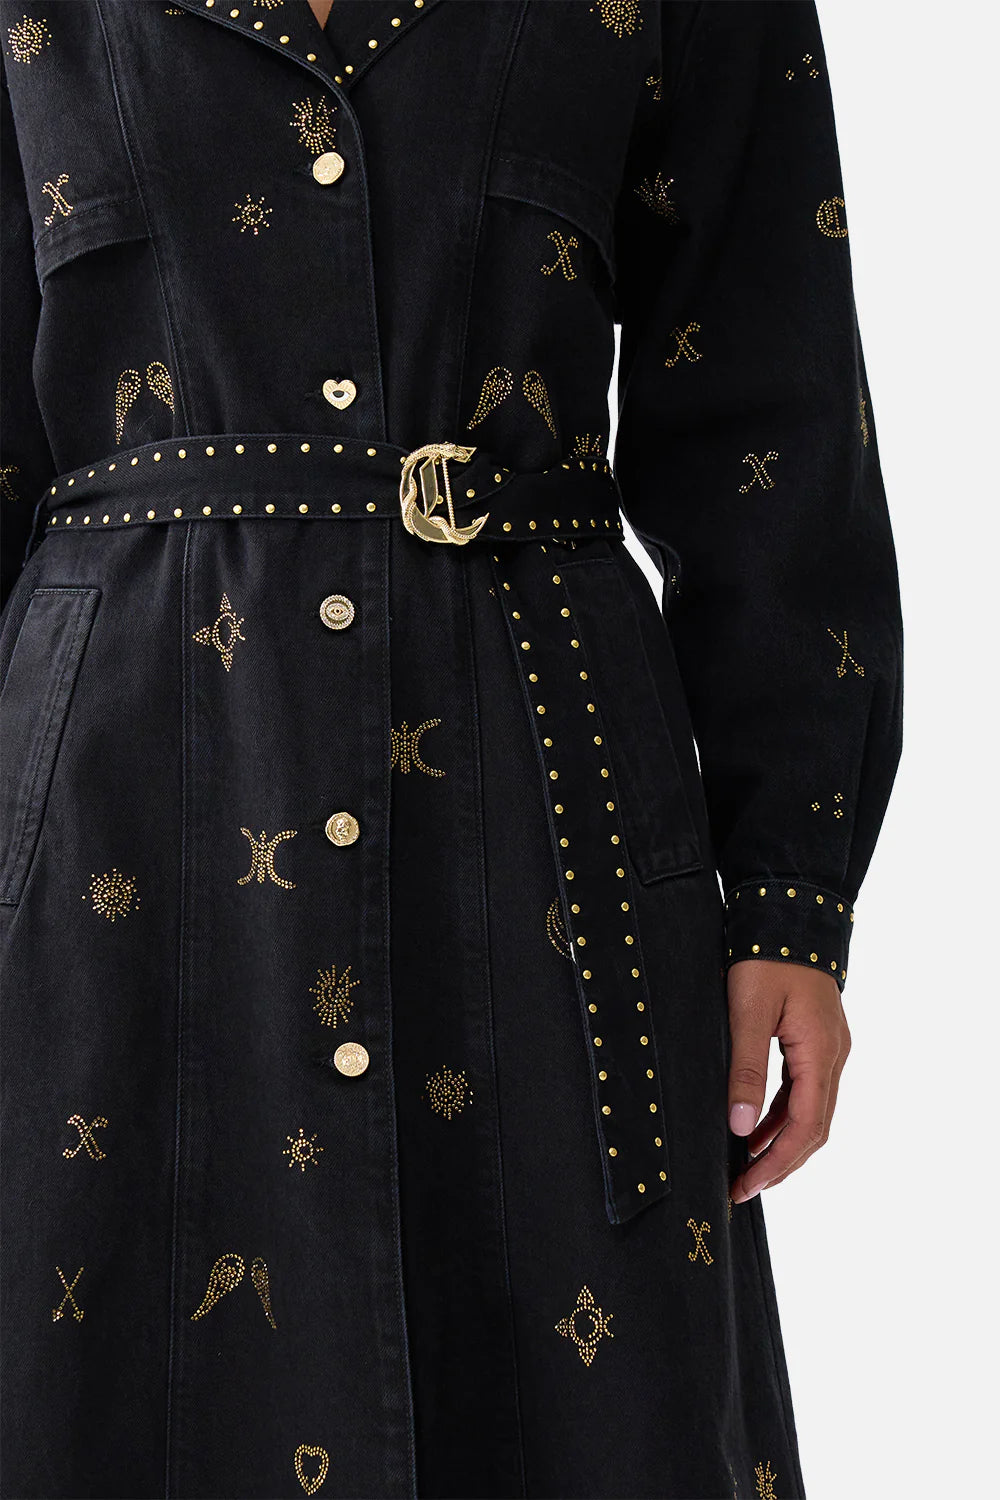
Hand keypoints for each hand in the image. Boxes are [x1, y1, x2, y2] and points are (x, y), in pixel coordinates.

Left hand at [726, 959, 850, 1201]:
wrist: (788, 912)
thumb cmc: (765, 957)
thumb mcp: (747, 1012)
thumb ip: (746, 1069)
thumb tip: (741, 1127)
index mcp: (820, 1052)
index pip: (806, 1127)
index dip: (777, 1162)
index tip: (747, 1186)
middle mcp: (833, 1056)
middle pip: (815, 1128)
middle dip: (780, 1162)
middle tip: (742, 1188)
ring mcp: (828, 1049)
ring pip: (811, 1112)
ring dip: (781, 1141)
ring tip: (746, 1166)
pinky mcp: (816, 1040)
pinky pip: (804, 1090)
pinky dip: (782, 1115)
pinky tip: (756, 1127)